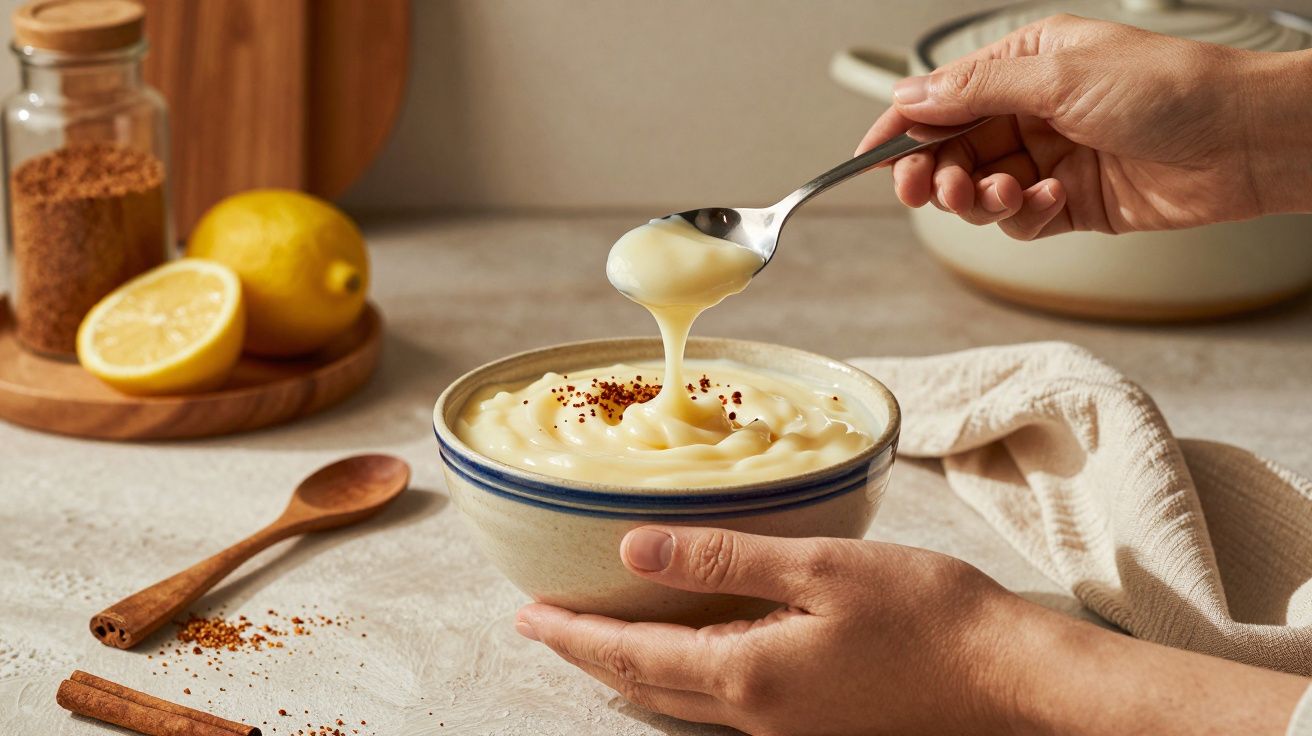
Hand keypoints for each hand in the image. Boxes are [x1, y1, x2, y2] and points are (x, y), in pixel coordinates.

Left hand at [515, 526, 1309, 735]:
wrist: (1010, 682)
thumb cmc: (928, 616)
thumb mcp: (820, 570)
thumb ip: (723, 561)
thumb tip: (634, 551)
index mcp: (747, 674)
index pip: (630, 658)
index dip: (573, 636)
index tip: (526, 617)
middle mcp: (755, 714)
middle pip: (645, 687)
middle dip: (590, 657)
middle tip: (546, 625)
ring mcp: (786, 726)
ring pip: (680, 699)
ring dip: (631, 668)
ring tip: (599, 636)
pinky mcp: (814, 722)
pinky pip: (722, 700)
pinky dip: (682, 673)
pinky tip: (689, 647)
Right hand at [859, 14, 1311, 239]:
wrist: (1243, 143)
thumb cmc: (1173, 89)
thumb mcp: (1059, 76)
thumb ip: (976, 91)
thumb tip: (912, 95)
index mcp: (1025, 65)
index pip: (942, 98)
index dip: (901, 128)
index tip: (870, 157)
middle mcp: (1032, 111)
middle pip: (952, 151)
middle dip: (937, 173)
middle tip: (930, 187)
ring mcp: (1049, 158)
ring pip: (980, 191)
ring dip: (981, 198)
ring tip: (1004, 193)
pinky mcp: (1070, 203)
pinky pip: (1020, 220)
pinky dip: (1025, 216)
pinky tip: (1050, 201)